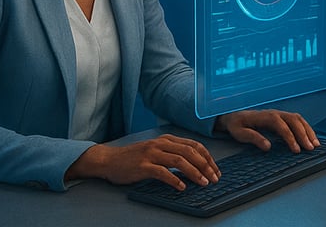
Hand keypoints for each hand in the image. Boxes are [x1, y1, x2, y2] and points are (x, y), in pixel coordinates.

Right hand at [66, 133, 218, 189]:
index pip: (194, 145)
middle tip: (214, 178)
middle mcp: (161, 144)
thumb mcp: (156, 150)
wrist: (110, 160)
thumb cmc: (134, 158)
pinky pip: (163, 172)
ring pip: (179, 160)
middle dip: (205, 166)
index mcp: (167, 139)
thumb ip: (172, 153)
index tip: (216, 169)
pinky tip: (182, 187)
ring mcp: (152, 154)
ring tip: (203, 183)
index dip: (207, 157)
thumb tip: (194, 164)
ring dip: (194, 172)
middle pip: (190, 152)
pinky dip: (175, 180)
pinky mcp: (143, 166)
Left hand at [216, 109, 318, 152]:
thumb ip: (253, 138)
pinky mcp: (282, 118)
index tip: (296, 150)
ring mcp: (280, 114)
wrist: (234, 115)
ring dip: (308, 131)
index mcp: (266, 116)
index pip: (282, 126)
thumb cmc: (237, 125)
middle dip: (304, 134)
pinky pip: (297, 121)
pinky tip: (311, 138)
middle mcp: (275, 113)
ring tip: (315, 144)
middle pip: (294, 121)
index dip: (290, 137)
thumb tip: (268, 146)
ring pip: (298, 119)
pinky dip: (306, 128)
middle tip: (311, 148)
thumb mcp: (240, 133)